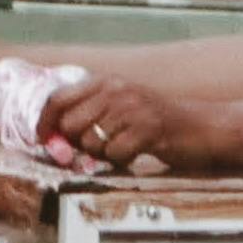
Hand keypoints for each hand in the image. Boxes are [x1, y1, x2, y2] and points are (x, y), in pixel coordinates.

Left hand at [35, 69, 242, 176]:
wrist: (202, 127)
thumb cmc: (155, 123)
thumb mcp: (119, 108)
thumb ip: (86, 116)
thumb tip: (50, 138)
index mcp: (104, 81)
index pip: (57, 99)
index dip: (43, 122)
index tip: (40, 140)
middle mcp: (116, 89)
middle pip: (69, 125)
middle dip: (77, 144)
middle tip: (98, 148)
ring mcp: (132, 107)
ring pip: (90, 142)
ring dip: (102, 154)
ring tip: (123, 147)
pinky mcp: (147, 129)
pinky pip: (114, 154)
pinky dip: (121, 161)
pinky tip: (136, 153)